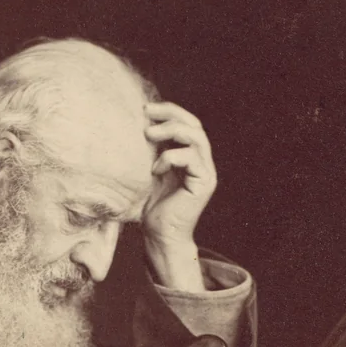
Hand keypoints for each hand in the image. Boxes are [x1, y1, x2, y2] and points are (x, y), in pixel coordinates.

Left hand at [142, 101, 216, 249]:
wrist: (160, 236)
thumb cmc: (152, 208)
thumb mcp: (149, 172)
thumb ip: (152, 151)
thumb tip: (139, 124)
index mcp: (190, 156)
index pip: (187, 123)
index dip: (169, 111)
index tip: (145, 109)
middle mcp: (202, 162)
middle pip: (194, 125)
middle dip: (170, 114)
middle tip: (146, 113)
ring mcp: (206, 172)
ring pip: (196, 137)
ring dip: (171, 131)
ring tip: (148, 135)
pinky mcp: (204, 183)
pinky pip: (191, 158)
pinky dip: (170, 158)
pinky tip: (155, 170)